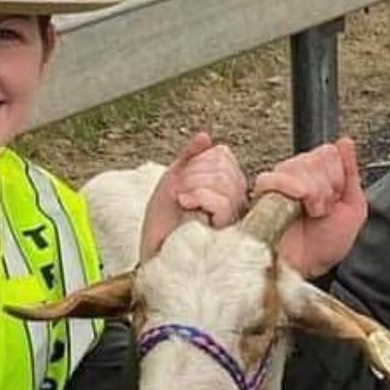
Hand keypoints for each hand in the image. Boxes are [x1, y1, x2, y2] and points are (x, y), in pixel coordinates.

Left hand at [139, 132, 246, 260]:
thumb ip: (190, 156)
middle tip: (180, 194)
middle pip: (222, 166)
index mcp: (225, 187)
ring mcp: (234, 217)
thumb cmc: (163, 224)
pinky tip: (187, 205)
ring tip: (183, 203)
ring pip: (223, 182)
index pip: (222, 155)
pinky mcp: (229, 232)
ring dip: (192, 187)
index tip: (182, 181)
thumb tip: (205, 136)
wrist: (154, 253)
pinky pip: (222, 202)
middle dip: (192, 174)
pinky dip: (200, 197)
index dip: (197, 161)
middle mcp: (235, 201)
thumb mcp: (173, 180)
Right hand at [252, 137, 366, 277]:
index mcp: (317, 177)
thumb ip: (351, 173)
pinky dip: (294, 190)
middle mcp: (296, 177)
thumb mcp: (352, 209)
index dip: (337, 176)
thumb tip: (345, 142)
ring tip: (311, 212)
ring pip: (299, 165)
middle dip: (326, 186)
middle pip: (316, 157)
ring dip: (313, 192)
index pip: (329, 152)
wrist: (308, 270)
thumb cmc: (324, 246)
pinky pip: (276, 177)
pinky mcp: (262, 195)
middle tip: (322, 210)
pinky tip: (300, 206)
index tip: (335, 199)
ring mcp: (278, 184)